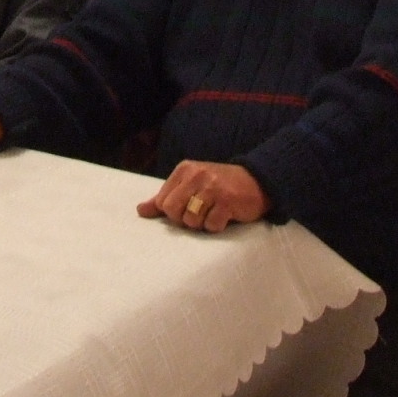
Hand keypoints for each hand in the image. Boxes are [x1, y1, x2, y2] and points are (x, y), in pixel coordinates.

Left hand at [137, 161, 269, 232]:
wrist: (257, 181)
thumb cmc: (219, 186)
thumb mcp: (190, 186)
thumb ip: (165, 198)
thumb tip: (140, 211)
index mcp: (184, 170)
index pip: (162, 201)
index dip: (173, 212)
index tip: (189, 207)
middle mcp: (197, 175)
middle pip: (172, 210)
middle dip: (184, 219)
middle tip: (200, 213)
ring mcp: (212, 187)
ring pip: (191, 220)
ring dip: (202, 224)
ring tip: (213, 212)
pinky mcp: (227, 201)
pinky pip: (211, 226)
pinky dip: (217, 226)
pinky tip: (225, 216)